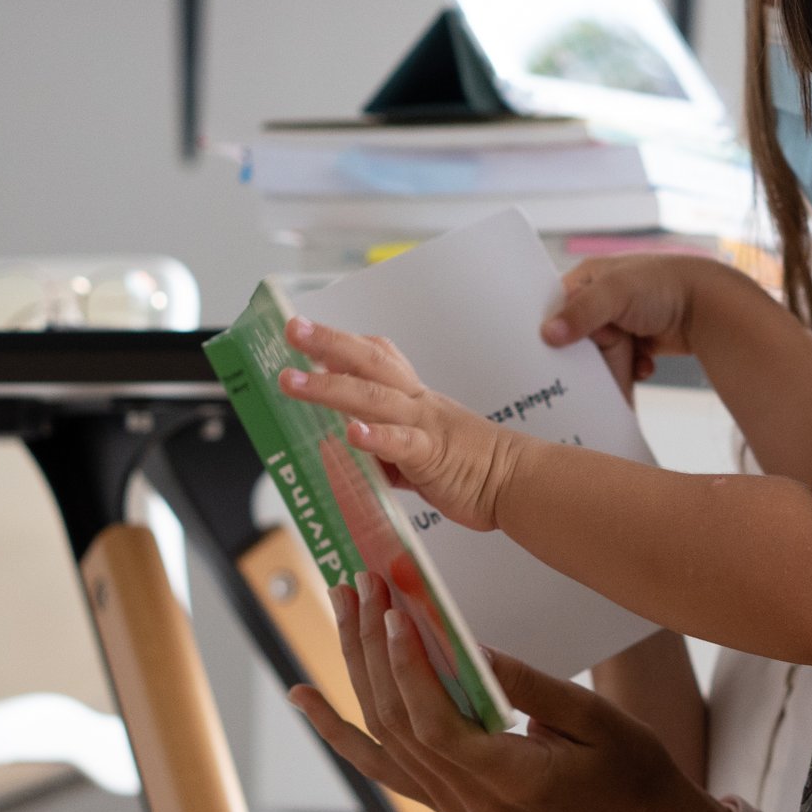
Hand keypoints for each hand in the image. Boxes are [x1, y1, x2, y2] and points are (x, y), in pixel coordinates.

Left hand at [279, 317, 518, 530]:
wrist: (518, 481)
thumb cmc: (474, 468)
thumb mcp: (423, 448)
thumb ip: (385, 446)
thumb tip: (350, 449)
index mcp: (415, 400)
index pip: (379, 358)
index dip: (343, 343)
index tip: (308, 332)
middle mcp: (417, 404)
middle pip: (370, 363)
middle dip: (328, 344)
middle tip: (293, 329)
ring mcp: (424, 426)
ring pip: (373, 399)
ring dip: (329, 388)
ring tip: (292, 381)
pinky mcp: (433, 457)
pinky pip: (401, 444)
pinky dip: (375, 437)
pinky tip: (351, 433)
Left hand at [287, 573, 733, 811]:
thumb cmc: (631, 766)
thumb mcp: (593, 716)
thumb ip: (528, 685)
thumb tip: (471, 648)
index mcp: (509, 780)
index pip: (434, 724)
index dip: (407, 668)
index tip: (395, 611)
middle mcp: (468, 801)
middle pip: (397, 724)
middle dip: (371, 649)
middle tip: (358, 587)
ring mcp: (454, 805)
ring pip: (384, 737)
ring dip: (356, 672)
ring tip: (340, 611)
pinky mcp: (450, 799)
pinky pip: (384, 765)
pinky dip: (342, 733)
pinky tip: (310, 700)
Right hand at [543, 254, 724, 390]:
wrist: (709, 307)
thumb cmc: (664, 286)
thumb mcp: (615, 293)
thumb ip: (581, 311)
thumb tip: (549, 333)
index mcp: (590, 278)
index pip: (556, 305)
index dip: (552, 328)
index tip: (549, 351)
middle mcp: (603, 298)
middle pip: (578, 335)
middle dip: (587, 352)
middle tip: (591, 364)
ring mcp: (622, 320)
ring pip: (601, 353)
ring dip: (613, 363)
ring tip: (627, 361)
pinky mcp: (639, 340)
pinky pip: (624, 361)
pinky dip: (632, 367)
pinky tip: (644, 364)